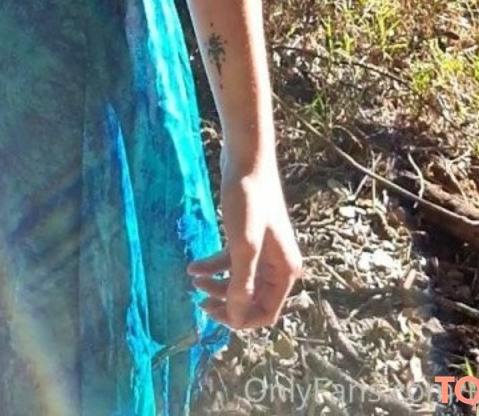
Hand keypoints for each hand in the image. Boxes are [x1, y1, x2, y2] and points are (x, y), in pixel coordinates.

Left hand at [187, 155, 301, 328]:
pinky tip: (193, 266)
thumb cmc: (248, 199)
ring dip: (218, 286)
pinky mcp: (248, 237)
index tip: (214, 314)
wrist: (247, 159)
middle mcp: (278, 264)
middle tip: (200, 303)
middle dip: (227, 304)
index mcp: (285, 270)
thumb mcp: (244, 245)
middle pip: (252, 300)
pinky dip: (214, 267)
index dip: (241, 319)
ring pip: (240, 282)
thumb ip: (241, 283)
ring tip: (194, 282)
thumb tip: (237, 317)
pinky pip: (232, 262)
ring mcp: (264, 250)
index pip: (267, 312)